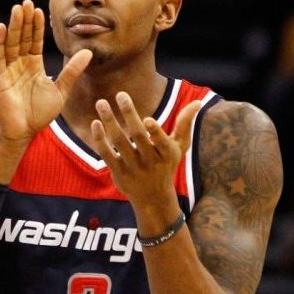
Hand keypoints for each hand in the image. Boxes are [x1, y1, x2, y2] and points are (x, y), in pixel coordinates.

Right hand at [0, 0, 92, 143]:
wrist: (22, 132)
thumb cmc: (39, 114)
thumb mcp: (60, 91)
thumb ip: (72, 72)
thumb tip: (88, 52)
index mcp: (33, 66)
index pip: (34, 41)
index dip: (36, 26)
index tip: (40, 10)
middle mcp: (19, 64)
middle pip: (21, 38)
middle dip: (24, 21)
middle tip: (27, 2)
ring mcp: (7, 70)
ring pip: (10, 43)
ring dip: (13, 26)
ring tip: (17, 8)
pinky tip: (1, 27)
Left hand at [90, 92, 200, 207]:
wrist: (153, 198)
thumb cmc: (167, 165)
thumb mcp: (180, 147)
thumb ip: (185, 123)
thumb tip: (198, 101)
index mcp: (167, 154)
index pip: (162, 142)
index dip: (155, 132)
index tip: (148, 119)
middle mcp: (150, 161)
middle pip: (137, 136)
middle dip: (129, 114)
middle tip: (121, 94)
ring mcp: (133, 167)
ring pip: (119, 142)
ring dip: (109, 121)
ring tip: (101, 102)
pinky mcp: (118, 172)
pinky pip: (106, 154)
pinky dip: (100, 139)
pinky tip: (96, 123)